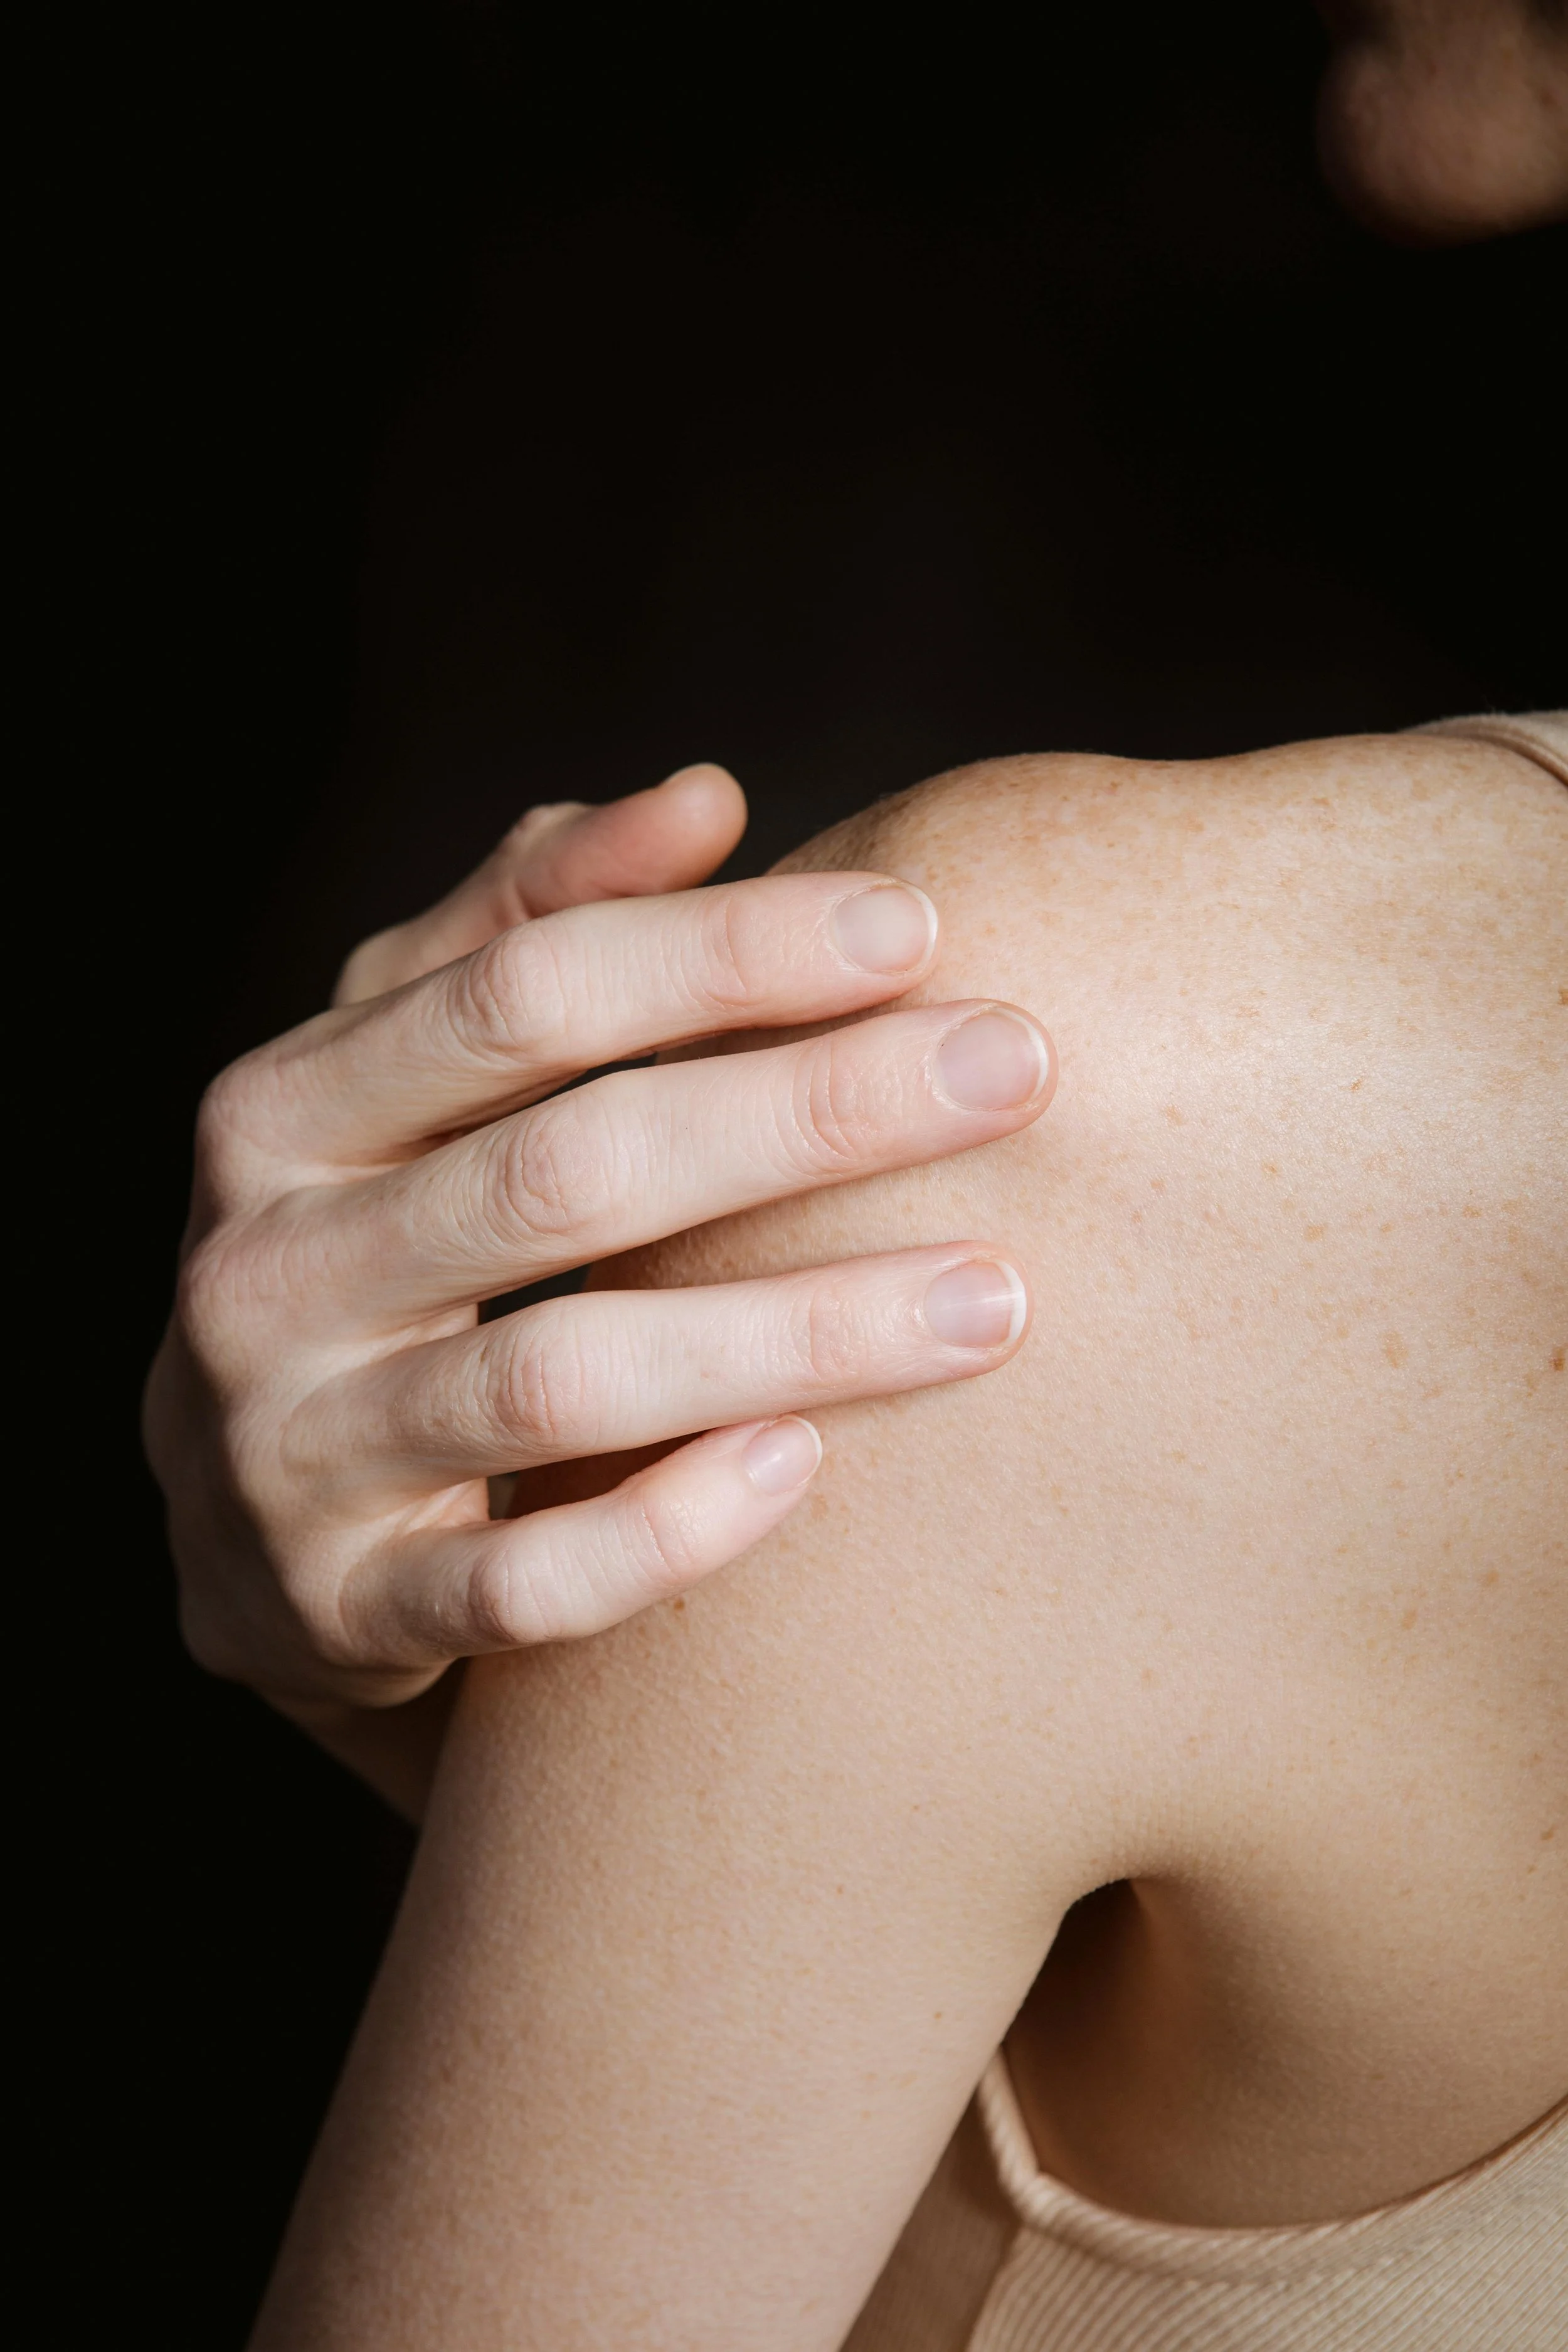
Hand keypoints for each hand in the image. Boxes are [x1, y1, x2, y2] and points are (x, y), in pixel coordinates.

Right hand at [144, 764, 1054, 1728]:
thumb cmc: (374, 1246)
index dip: (725, 950)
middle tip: (1014, 1072)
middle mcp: (266, 1272)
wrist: (241, 1527)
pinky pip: (521, 1588)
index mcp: (285, 1108)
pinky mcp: (339, 1614)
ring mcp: (290, 1456)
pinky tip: (815, 1471)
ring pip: (563, 1382)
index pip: (520, 993)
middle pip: (565, 1172)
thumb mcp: (407, 1078)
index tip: (919, 926)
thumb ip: (527, 930)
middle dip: (806, 1112)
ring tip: (998, 1296)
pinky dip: (670, 1530)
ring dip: (797, 1332)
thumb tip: (701, 796)